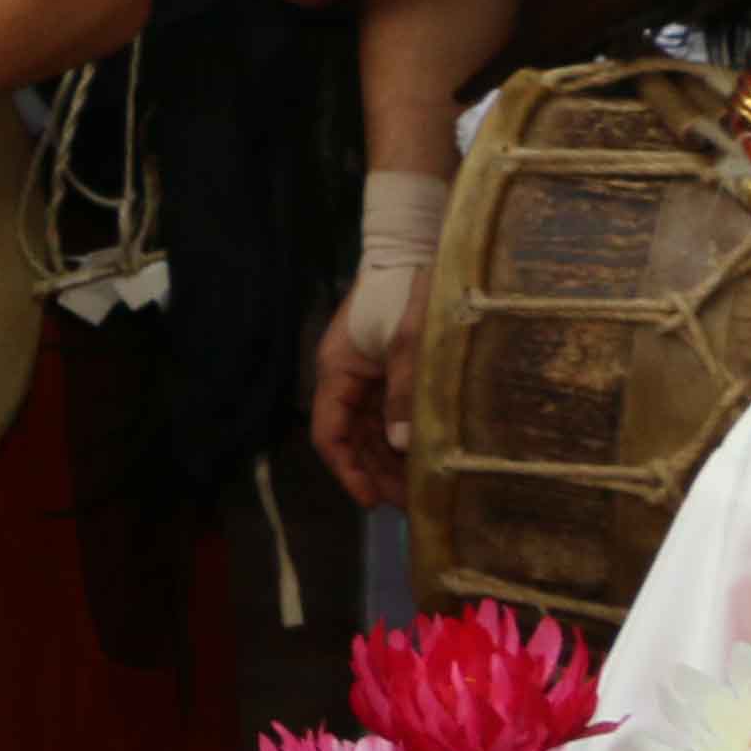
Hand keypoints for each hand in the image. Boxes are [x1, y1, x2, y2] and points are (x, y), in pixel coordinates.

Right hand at [312, 286, 420, 509]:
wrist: (414, 244)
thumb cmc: (408, 288)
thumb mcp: (411, 340)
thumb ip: (406, 392)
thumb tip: (401, 446)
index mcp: (338, 369)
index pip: (329, 432)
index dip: (347, 470)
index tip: (370, 501)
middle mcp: (347, 376)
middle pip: (352, 436)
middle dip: (375, 472)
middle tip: (407, 506)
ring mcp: (368, 372)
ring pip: (371, 428)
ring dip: (389, 459)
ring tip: (416, 491)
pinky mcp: (389, 366)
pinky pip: (389, 411)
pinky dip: (401, 436)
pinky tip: (421, 457)